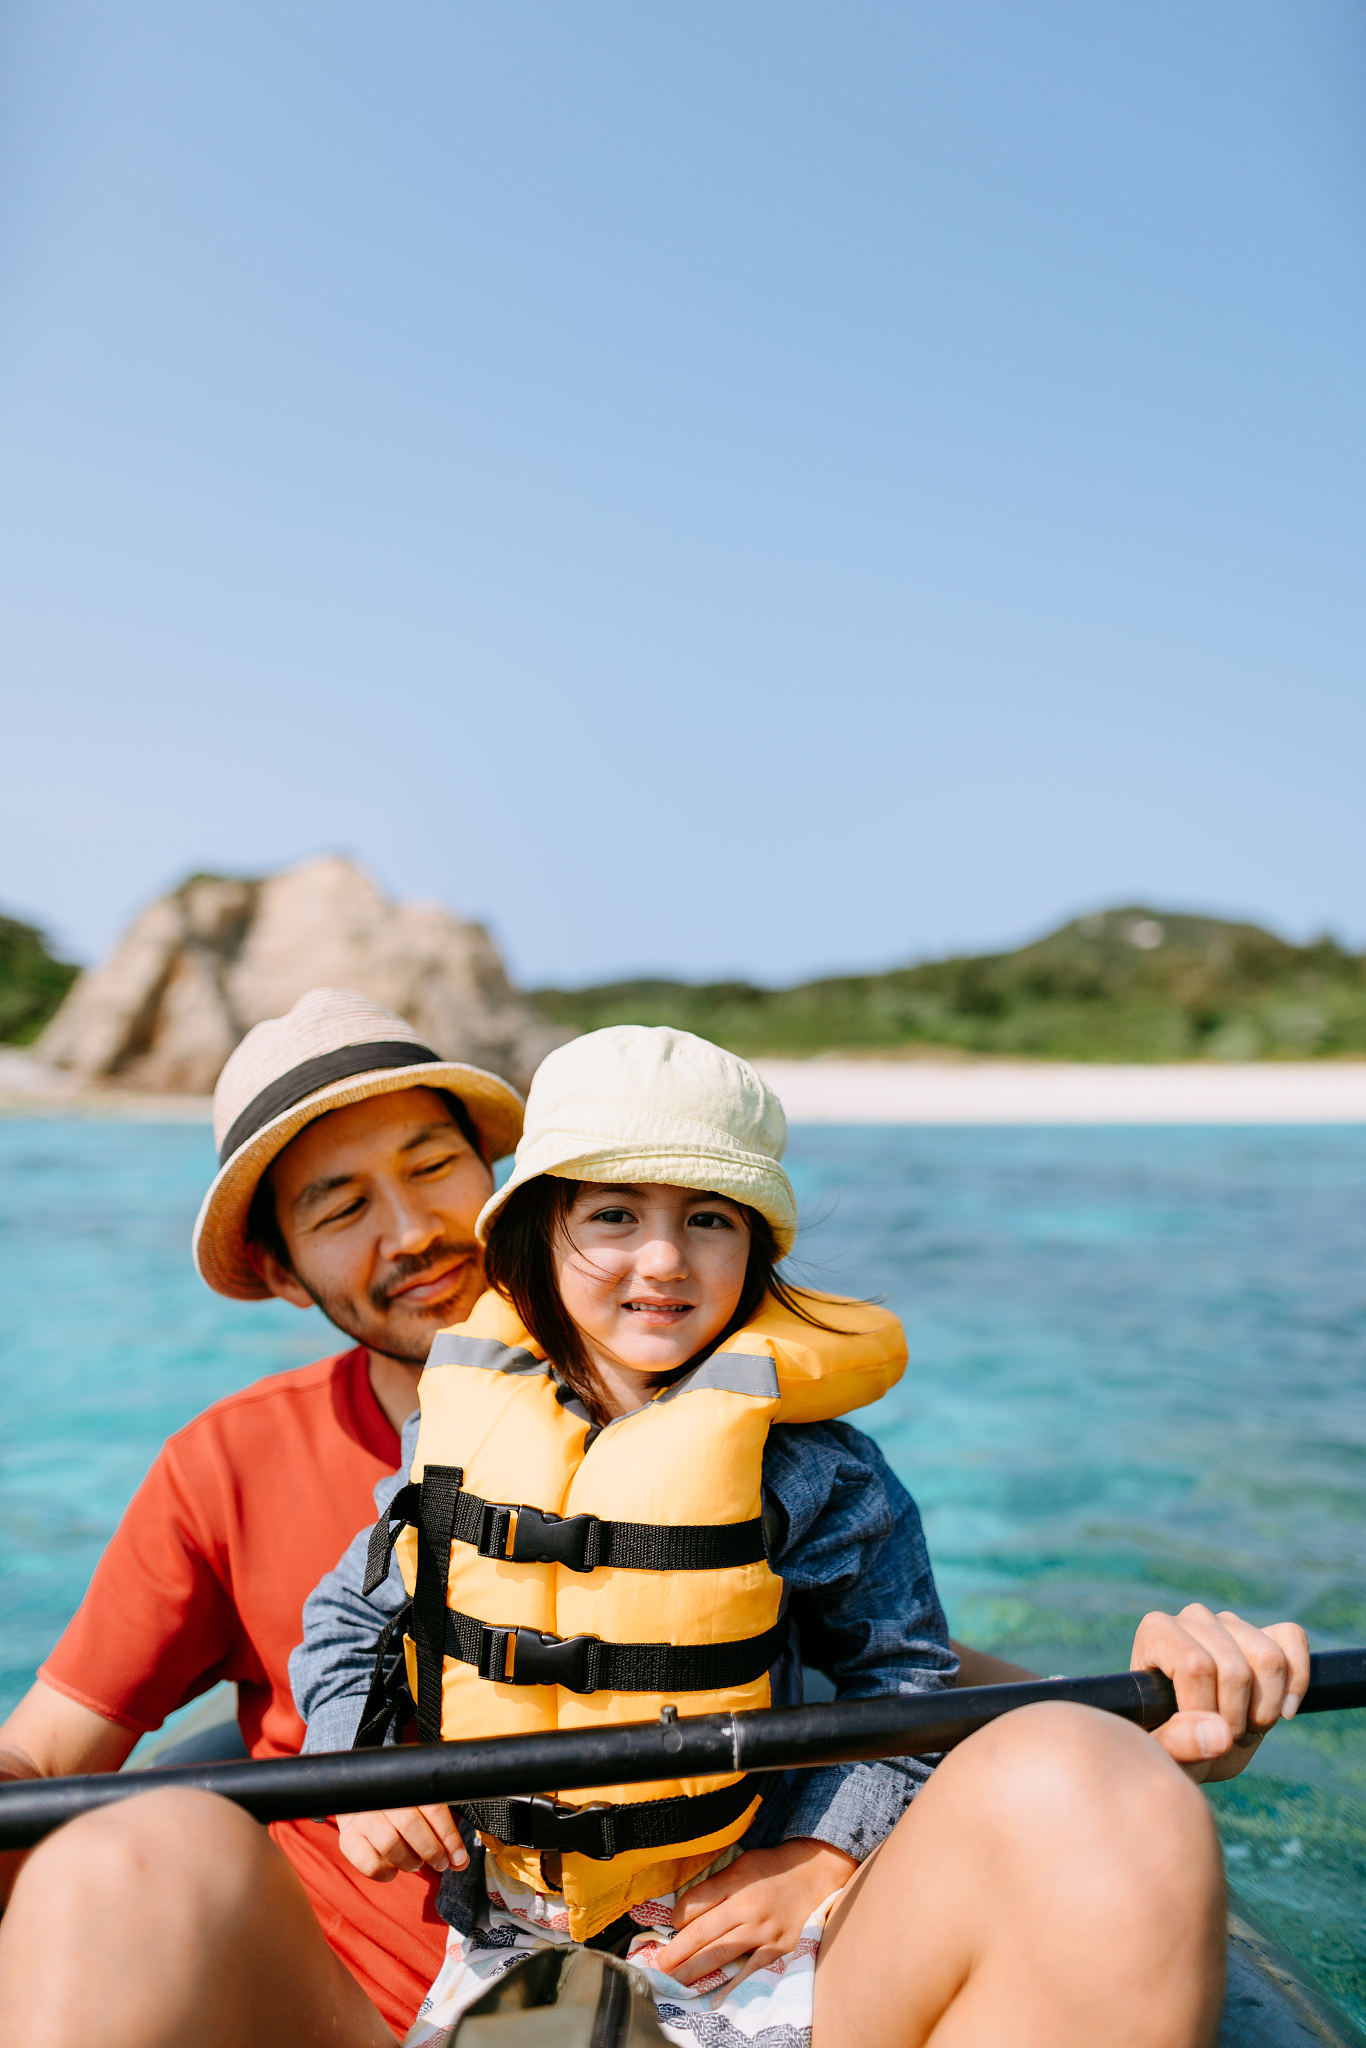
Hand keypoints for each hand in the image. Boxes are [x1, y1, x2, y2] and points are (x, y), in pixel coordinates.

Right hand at [336, 1802, 468, 1881]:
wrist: (360, 1800)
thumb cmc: (402, 1808)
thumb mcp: (423, 1808)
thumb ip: (442, 1831)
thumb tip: (461, 1861)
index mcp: (406, 1784)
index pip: (432, 1807)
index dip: (448, 1836)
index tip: (460, 1857)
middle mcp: (381, 1797)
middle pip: (410, 1824)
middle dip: (432, 1850)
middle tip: (442, 1863)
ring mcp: (362, 1817)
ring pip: (389, 1843)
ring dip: (410, 1860)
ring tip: (416, 1863)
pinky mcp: (348, 1839)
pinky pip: (370, 1864)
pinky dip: (387, 1873)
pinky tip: (394, 1868)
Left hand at [658, 1839, 856, 1986]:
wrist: (816, 1874)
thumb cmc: (774, 1869)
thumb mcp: (743, 1865)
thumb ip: (717, 1888)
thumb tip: (688, 1913)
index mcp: (736, 1882)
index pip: (696, 1904)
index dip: (677, 1919)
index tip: (669, 1928)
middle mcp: (748, 1907)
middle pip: (703, 1933)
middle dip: (676, 1952)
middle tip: (658, 1967)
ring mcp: (764, 1931)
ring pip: (721, 1954)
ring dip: (694, 1969)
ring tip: (674, 1980)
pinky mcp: (779, 1949)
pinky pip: (750, 1971)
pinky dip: (732, 1985)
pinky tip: (716, 1997)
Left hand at [1132, 1605, 1309, 1782]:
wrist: (1193, 1740)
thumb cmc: (1167, 1741)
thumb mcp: (1162, 1752)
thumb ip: (1178, 1742)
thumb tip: (1220, 1733)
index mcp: (1156, 1632)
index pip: (1196, 1665)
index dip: (1206, 1710)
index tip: (1199, 1732)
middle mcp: (1193, 1617)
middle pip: (1236, 1670)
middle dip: (1236, 1720)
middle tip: (1222, 1739)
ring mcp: (1232, 1622)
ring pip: (1270, 1660)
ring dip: (1266, 1710)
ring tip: (1245, 1729)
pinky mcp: (1266, 1631)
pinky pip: (1294, 1639)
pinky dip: (1298, 1682)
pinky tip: (1284, 1712)